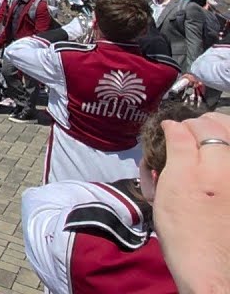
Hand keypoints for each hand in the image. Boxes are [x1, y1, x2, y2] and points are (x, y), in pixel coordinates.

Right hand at [153, 113, 229, 293]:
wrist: (209, 269)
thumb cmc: (187, 230)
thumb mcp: (174, 184)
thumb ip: (178, 146)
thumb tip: (175, 124)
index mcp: (221, 163)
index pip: (204, 125)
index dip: (182, 127)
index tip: (168, 135)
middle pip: (223, 131)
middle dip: (201, 131)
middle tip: (181, 143)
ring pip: (225, 150)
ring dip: (209, 148)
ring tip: (191, 160)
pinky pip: (224, 169)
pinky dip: (215, 166)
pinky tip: (201, 177)